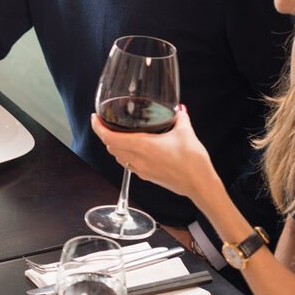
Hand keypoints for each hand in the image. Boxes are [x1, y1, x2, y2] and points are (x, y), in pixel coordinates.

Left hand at [90, 107, 215, 201]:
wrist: (199, 184)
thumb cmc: (193, 161)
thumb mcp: (185, 132)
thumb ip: (179, 117)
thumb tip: (178, 109)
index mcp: (142, 146)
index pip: (109, 137)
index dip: (98, 127)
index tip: (95, 118)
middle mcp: (137, 159)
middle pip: (110, 147)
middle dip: (105, 135)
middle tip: (106, 123)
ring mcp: (140, 170)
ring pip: (117, 157)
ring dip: (113, 146)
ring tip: (117, 134)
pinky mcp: (146, 176)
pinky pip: (128, 164)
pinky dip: (124, 155)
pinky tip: (134, 149)